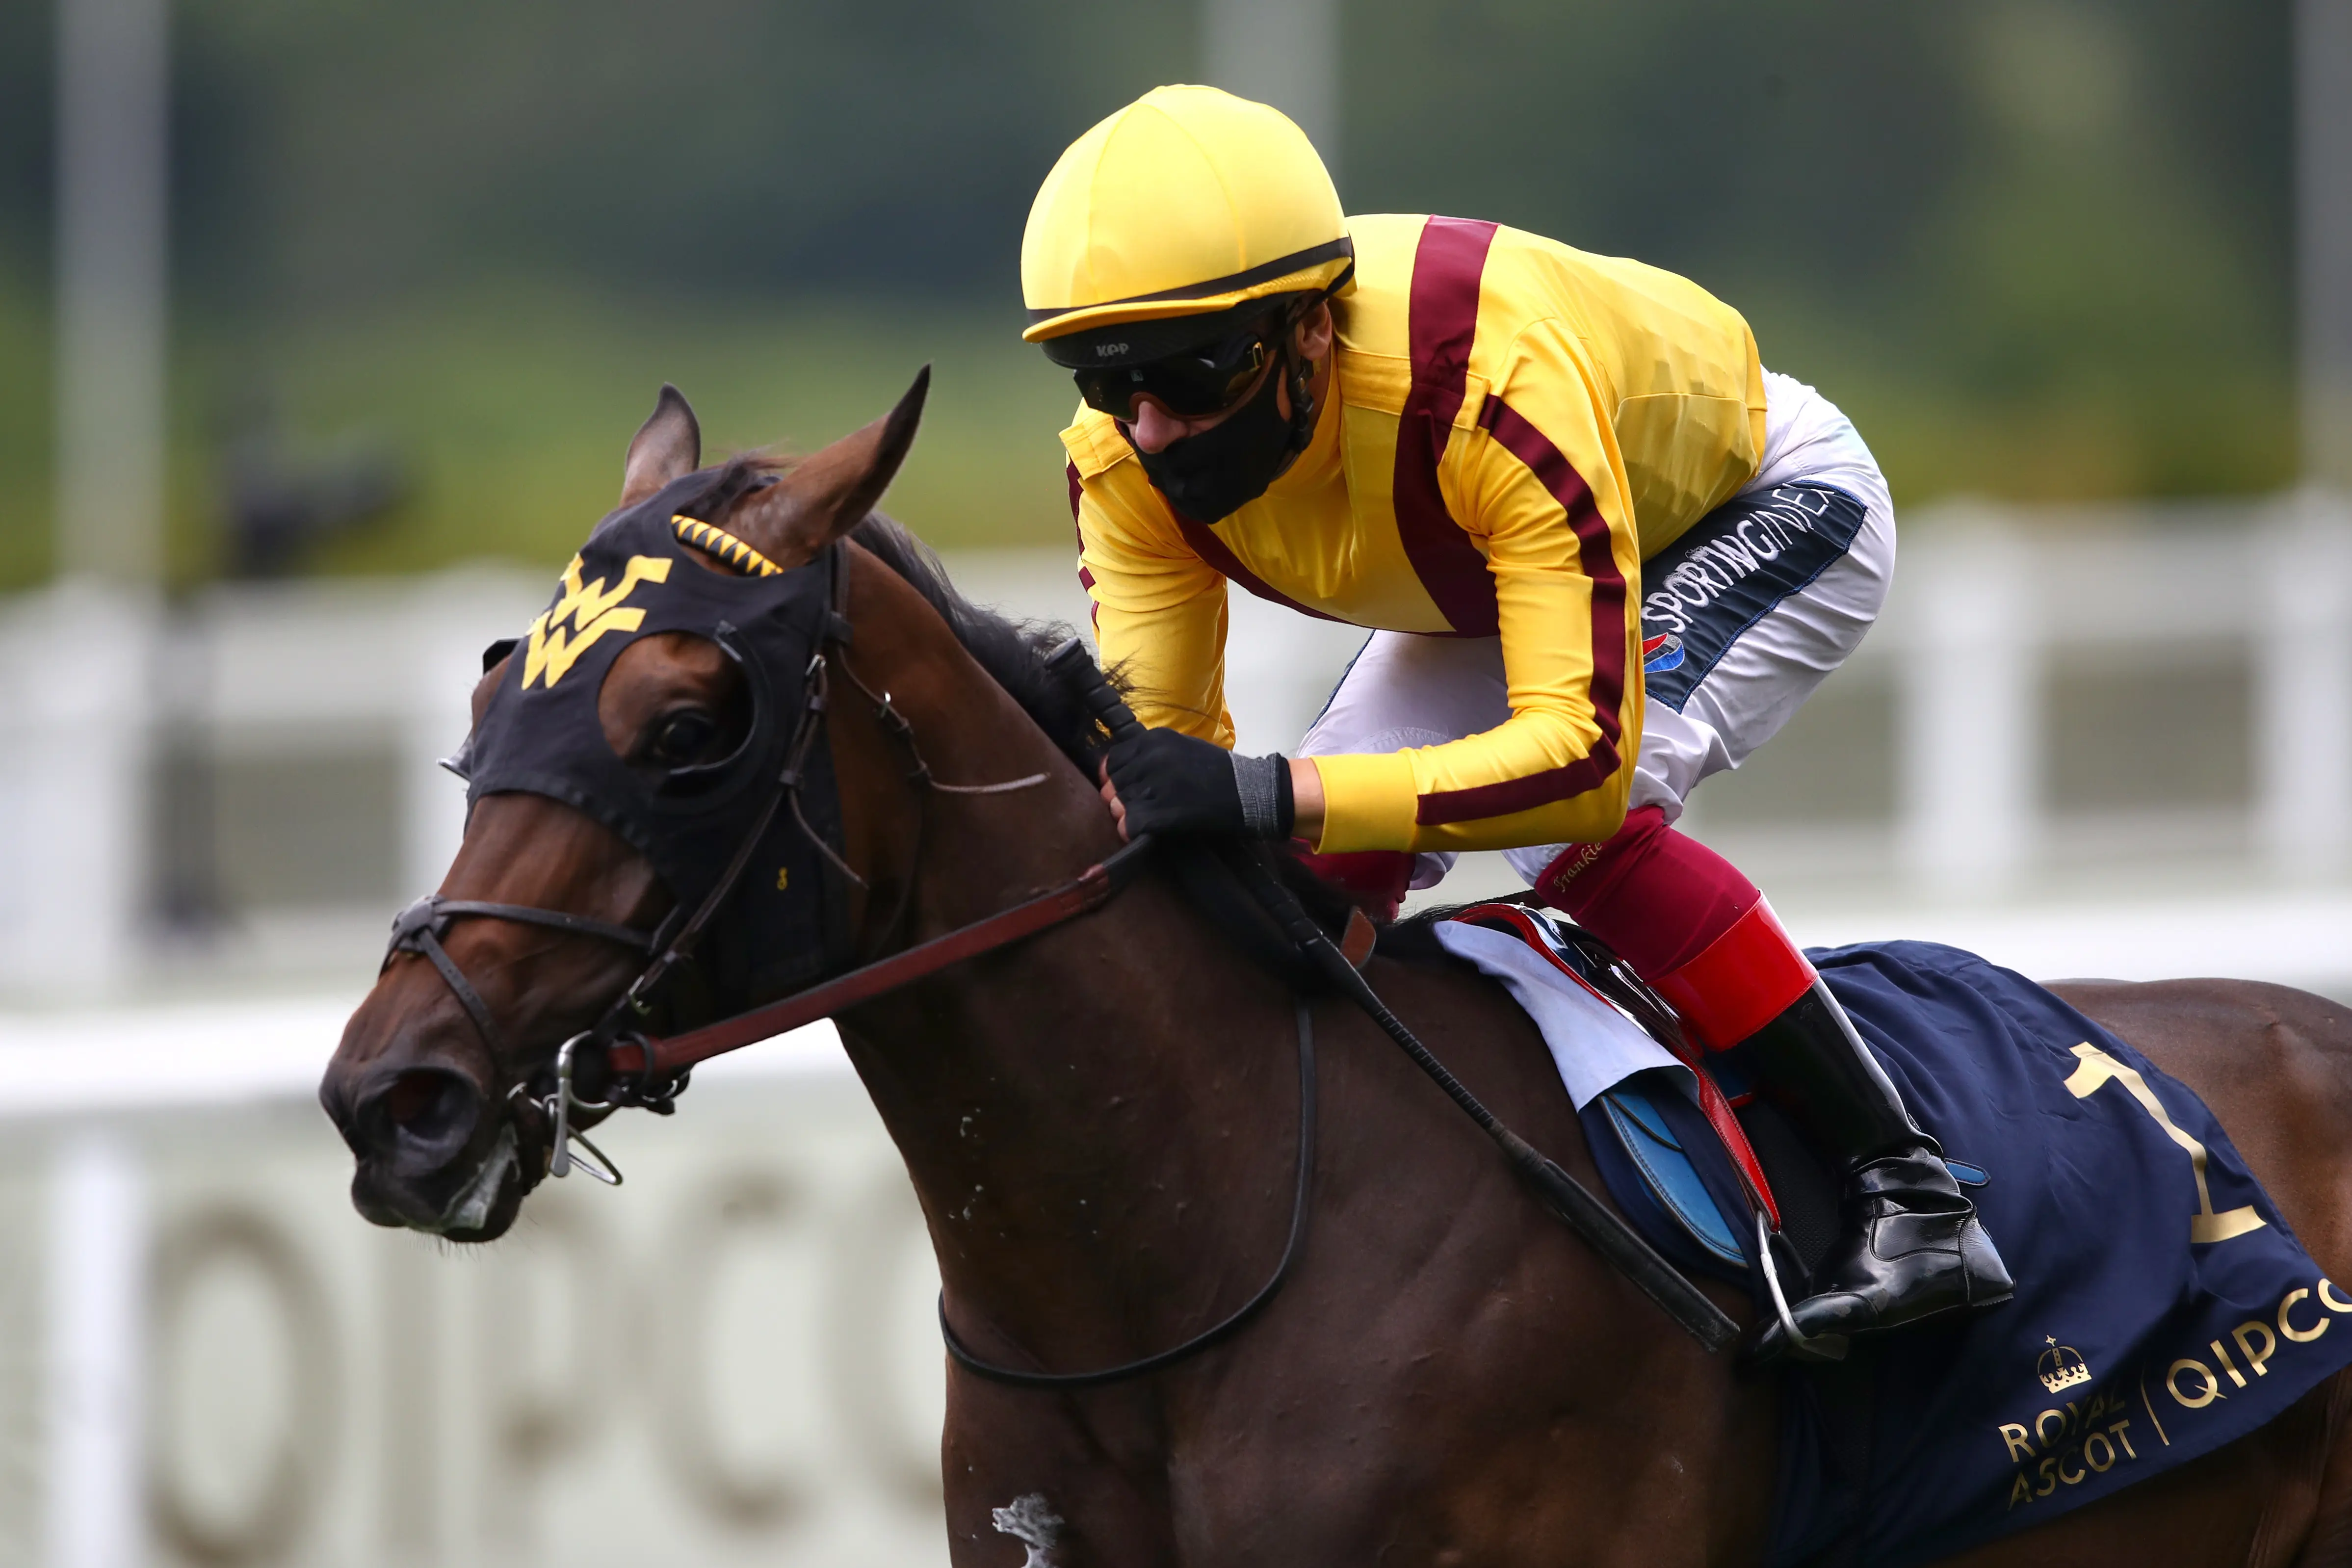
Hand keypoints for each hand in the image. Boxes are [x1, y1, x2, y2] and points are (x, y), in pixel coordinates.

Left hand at [1101, 726, 1291, 839]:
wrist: (1252, 793)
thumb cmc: (1221, 772)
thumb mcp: (1183, 748)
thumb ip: (1152, 755)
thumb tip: (1123, 772)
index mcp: (1155, 738)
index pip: (1113, 759)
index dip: (1116, 778)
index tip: (1126, 789)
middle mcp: (1151, 757)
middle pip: (1113, 784)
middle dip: (1120, 799)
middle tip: (1139, 809)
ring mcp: (1155, 784)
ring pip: (1117, 805)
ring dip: (1127, 816)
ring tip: (1145, 821)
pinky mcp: (1160, 812)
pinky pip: (1129, 825)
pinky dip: (1133, 833)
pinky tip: (1148, 833)